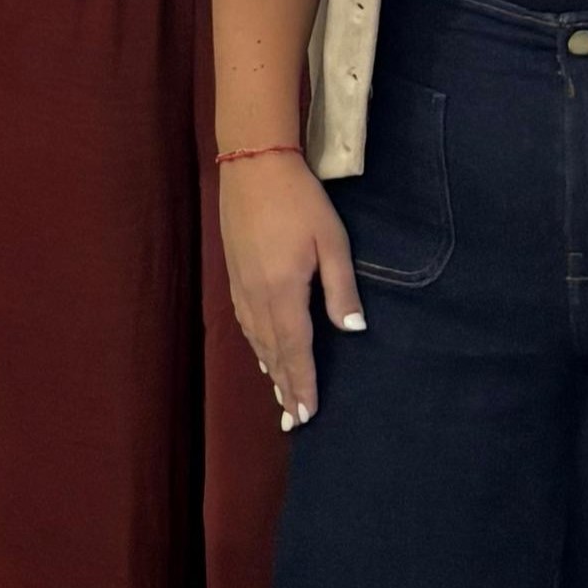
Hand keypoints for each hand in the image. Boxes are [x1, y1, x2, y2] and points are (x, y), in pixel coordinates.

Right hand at [219, 152, 363, 429]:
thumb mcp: (331, 241)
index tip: (307, 415)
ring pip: (255, 339)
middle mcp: (257, 296)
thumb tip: (352, 329)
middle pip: (272, 351)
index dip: (302, 384)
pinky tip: (261, 351)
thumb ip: (341, 288)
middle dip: (285, 387)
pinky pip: (245, 322)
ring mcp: (241, 285)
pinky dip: (255, 345)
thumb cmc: (300, 200)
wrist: (253, 165)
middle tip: (292, 422)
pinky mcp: (235, 273)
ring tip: (279, 395)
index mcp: (283, 292)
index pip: (296, 350)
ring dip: (269, 369)